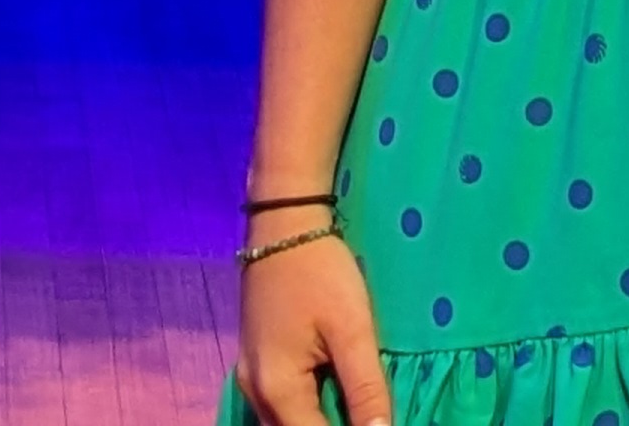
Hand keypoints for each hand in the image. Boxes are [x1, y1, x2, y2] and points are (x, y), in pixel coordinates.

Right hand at [236, 227, 387, 425]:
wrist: (284, 222)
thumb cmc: (320, 271)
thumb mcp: (352, 327)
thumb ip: (365, 387)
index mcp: (277, 390)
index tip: (378, 422)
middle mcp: (256, 393)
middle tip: (368, 414)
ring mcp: (250, 378)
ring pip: (286, 423)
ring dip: (318, 420)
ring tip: (353, 408)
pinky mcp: (256, 363)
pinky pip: (280, 405)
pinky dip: (306, 409)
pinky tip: (332, 397)